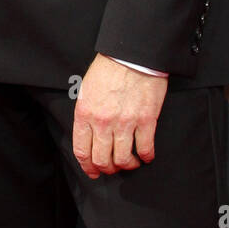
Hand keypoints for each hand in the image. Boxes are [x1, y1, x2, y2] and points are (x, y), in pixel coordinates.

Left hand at [72, 54, 167, 178]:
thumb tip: (89, 135)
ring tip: (130, 162)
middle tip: (113, 167)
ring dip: (127, 165)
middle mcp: (102, 122)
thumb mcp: (86, 90)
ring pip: (123, 159)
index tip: (94, 172)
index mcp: (85, 113)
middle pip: (102, 159)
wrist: (131, 55)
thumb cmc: (108, 69)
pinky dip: (146, 156)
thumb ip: (86, 114)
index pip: (82, 151)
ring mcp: (125, 123)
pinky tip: (146, 155)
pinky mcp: (145, 120)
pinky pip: (144, 148)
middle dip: (107, 168)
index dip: (88, 167)